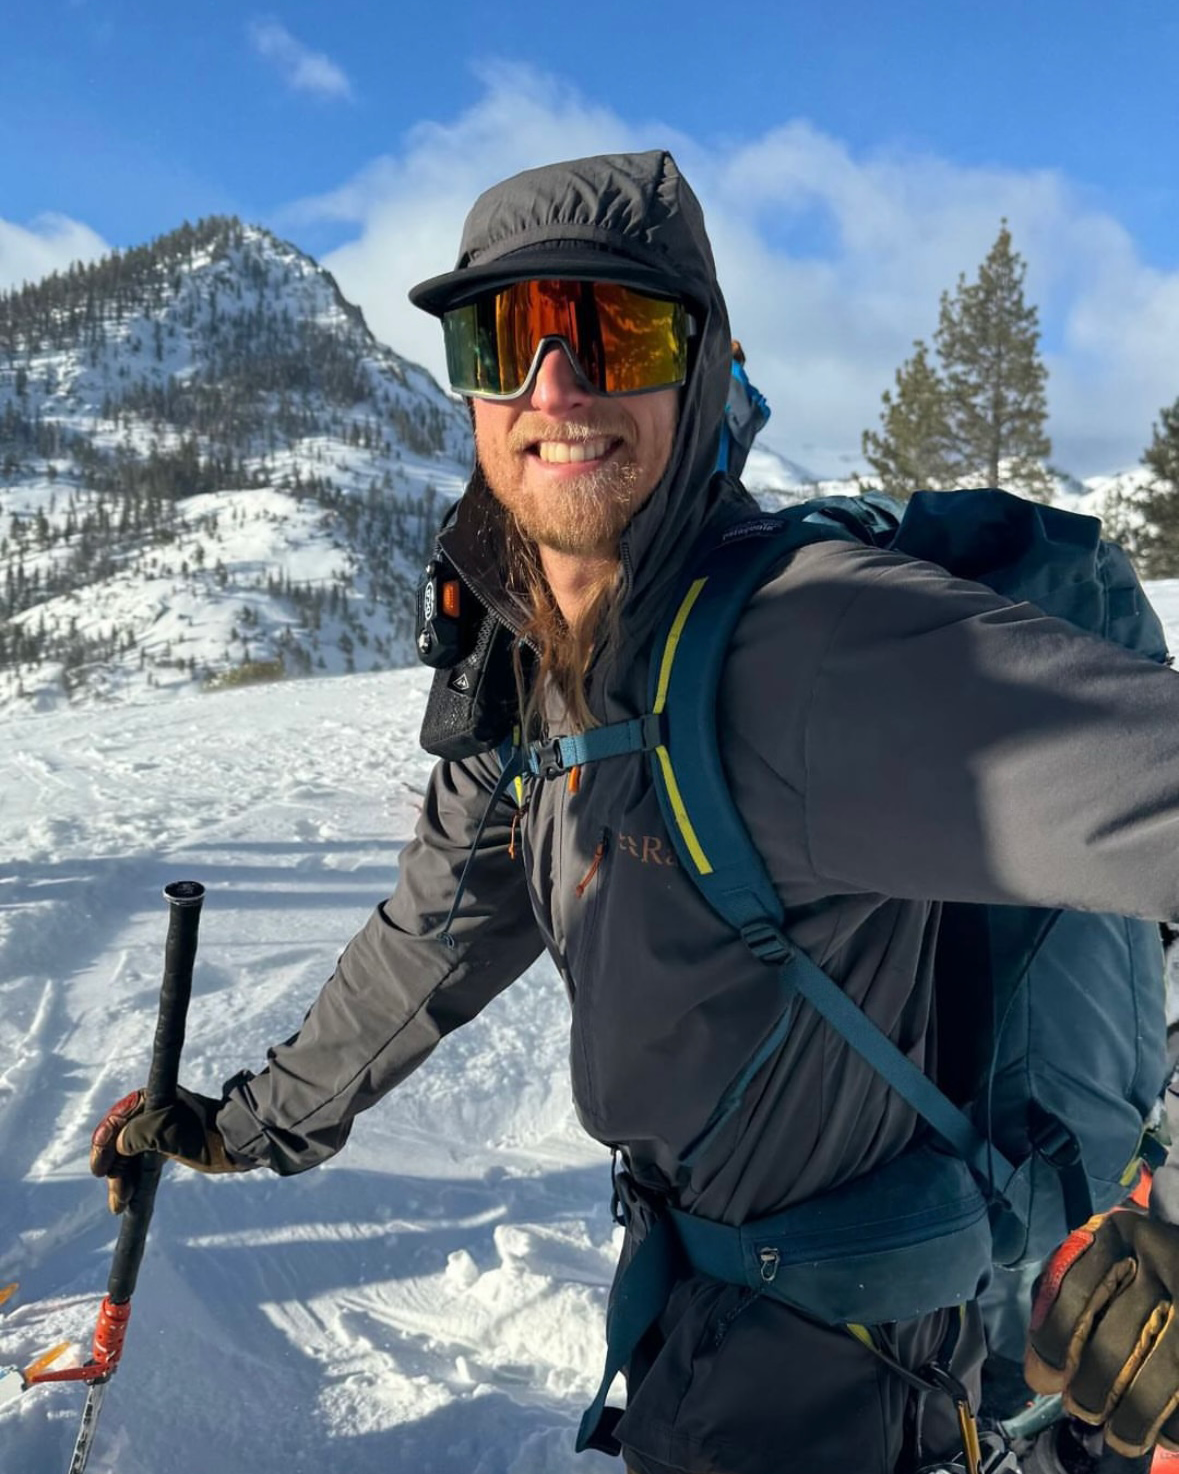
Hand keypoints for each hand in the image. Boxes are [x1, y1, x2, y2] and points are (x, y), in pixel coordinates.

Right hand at [90, 1086, 248, 1212]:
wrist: (236, 1145)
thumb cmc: (203, 1134)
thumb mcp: (165, 1131)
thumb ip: (136, 1134)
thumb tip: (118, 1145)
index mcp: (150, 1098)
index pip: (116, 1119)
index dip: (103, 1144)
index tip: (100, 1171)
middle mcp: (151, 1110)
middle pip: (119, 1140)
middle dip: (114, 1169)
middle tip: (117, 1196)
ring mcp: (158, 1128)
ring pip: (128, 1154)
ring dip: (121, 1179)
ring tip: (120, 1204)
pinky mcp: (166, 1145)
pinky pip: (140, 1161)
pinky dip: (132, 1178)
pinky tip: (125, 1198)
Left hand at [1026, 1208, 1178, 1456]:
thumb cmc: (1136, 1260)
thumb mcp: (1101, 1254)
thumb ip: (1065, 1296)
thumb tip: (1041, 1372)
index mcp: (1119, 1235)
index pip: (1076, 1289)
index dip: (1054, 1340)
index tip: (1043, 1378)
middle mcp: (1164, 1260)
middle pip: (1119, 1337)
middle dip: (1093, 1386)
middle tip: (1081, 1409)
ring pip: (1164, 1369)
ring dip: (1135, 1415)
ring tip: (1119, 1437)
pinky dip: (1176, 1421)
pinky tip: (1164, 1436)